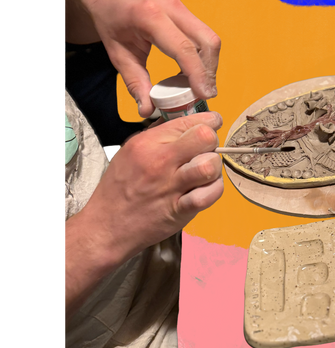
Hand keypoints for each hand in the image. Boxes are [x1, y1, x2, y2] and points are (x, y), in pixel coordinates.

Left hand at [65, 0, 220, 117]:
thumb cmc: (110, 18)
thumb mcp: (117, 53)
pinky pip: (203, 34)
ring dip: (209, 63)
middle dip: (210, 71)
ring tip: (199, 85)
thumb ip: (134, 83)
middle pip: (207, 41)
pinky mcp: (185, 10)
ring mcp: (181, 6)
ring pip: (210, 37)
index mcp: (150, 16)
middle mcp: (171, 7)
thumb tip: (147, 109)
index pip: (184, 48)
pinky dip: (204, 55)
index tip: (204, 95)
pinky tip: (193, 71)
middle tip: (205, 94)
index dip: (198, 74)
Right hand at [78, 111, 223, 263]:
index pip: (188, 121)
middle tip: (207, 150)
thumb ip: (157, 135)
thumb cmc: (119, 189)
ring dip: (214, 167)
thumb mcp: (130, 151)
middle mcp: (160, 162)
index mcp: (147, 144)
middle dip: (213, 142)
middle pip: (205, 137)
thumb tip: (183, 122)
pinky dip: (214, 190)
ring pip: (210, 165)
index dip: (209, 121)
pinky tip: (205, 189)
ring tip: (206, 172)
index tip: (213, 124)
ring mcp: (171, 187)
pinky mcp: (179, 210)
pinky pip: (209, 194)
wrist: (107, 226)